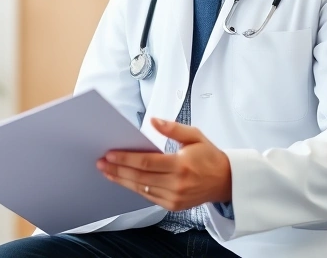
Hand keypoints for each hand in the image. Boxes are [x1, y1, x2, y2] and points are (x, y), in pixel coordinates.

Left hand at [96, 118, 231, 211]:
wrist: (226, 182)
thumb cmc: (209, 156)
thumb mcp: (195, 136)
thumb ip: (173, 128)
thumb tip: (153, 120)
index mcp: (182, 165)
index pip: (147, 162)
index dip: (126, 158)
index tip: (109, 154)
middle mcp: (177, 184)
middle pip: (140, 177)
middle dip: (117, 169)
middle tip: (100, 162)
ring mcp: (175, 197)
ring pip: (141, 188)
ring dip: (121, 180)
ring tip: (106, 171)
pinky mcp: (173, 205)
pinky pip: (148, 196)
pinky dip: (134, 188)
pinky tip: (122, 180)